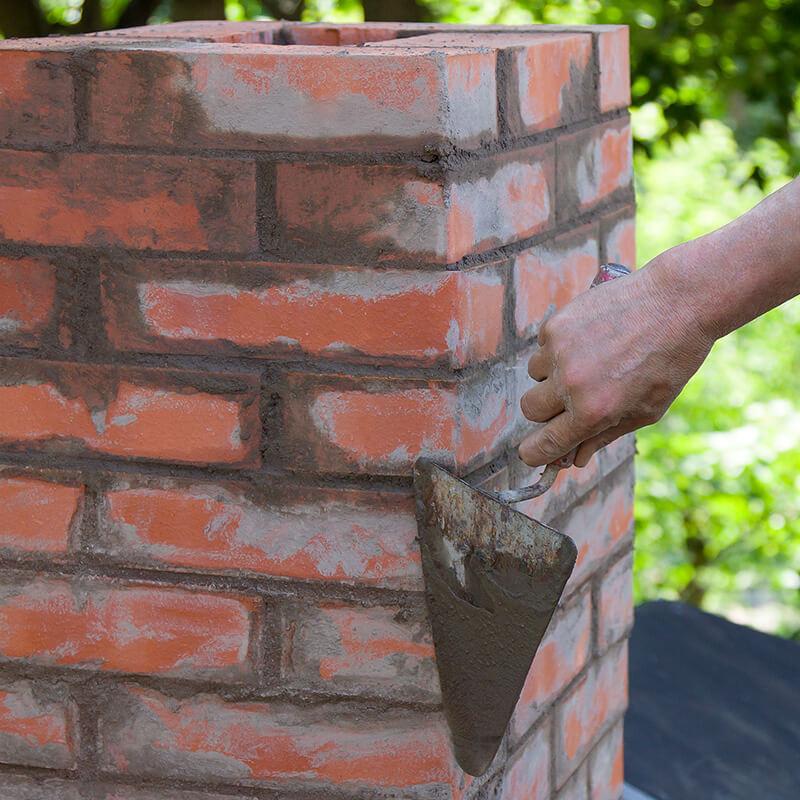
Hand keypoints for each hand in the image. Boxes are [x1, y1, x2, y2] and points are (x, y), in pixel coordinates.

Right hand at [518, 249, 713, 466]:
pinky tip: (591, 337)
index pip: (543, 444)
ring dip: (552, 374)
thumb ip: (605, 436)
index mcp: (594, 412)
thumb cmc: (670, 360)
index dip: (534, 452)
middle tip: (569, 400)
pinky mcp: (556, 324)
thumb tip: (575, 459)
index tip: (532, 451)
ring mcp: (560, 351)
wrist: (678, 301)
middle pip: (529, 409)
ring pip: (535, 375)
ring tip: (589, 360)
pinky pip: (543, 345)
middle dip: (545, 410)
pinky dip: (560, 346)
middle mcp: (571, 384)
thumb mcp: (647, 410)